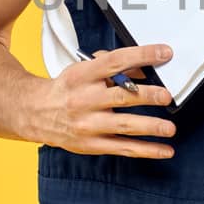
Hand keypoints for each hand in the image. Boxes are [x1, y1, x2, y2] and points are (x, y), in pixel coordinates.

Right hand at [28, 44, 177, 157]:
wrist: (34, 112)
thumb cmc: (66, 89)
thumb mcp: (84, 69)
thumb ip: (113, 66)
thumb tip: (145, 68)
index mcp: (83, 75)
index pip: (115, 61)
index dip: (142, 55)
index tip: (164, 53)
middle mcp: (85, 99)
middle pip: (122, 96)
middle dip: (148, 95)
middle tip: (166, 95)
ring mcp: (88, 124)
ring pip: (124, 125)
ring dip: (150, 126)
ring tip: (169, 127)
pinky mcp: (92, 144)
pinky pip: (123, 148)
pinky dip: (146, 150)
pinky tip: (164, 150)